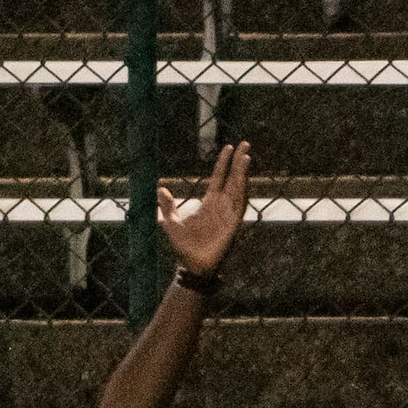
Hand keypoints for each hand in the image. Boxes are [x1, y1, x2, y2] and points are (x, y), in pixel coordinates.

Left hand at [161, 139, 251, 278]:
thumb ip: (167, 204)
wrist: (191, 265)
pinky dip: (243, 192)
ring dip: (243, 173)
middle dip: (239, 161)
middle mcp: (222, 206)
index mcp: (209, 203)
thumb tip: (160, 188)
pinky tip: (245, 181)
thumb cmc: (183, 245)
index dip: (224, 162)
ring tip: (246, 156)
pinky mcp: (232, 225)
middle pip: (233, 178)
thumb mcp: (170, 221)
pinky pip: (240, 206)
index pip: (220, 177)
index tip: (229, 147)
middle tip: (246, 143)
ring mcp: (229, 214)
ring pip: (239, 189)